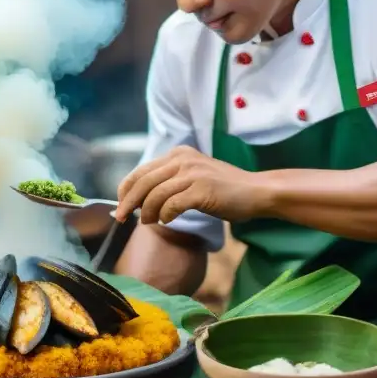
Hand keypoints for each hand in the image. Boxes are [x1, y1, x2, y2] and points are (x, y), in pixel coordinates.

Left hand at [114, 146, 270, 224]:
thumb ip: (169, 183)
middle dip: (128, 202)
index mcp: (178, 154)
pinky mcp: (201, 189)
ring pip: (155, 194)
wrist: (257, 191)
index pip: (141, 171)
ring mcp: (192, 173)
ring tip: (149, 222)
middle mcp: (182, 159)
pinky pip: (172, 205)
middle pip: (143, 182)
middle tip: (121, 218)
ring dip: (146, 212)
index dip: (125, 189)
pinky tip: (167, 220)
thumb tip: (140, 201)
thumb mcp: (193, 177)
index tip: (120, 205)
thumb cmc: (225, 189)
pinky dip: (165, 215)